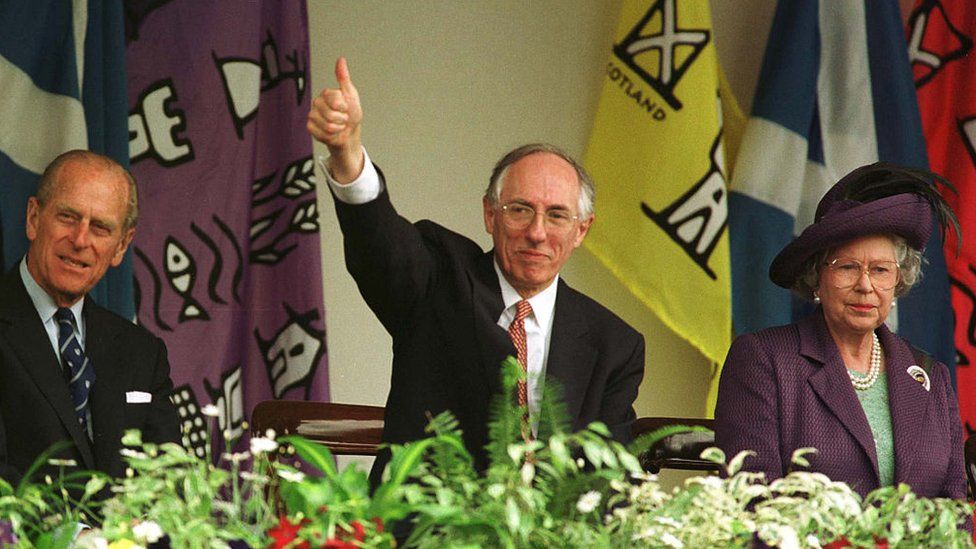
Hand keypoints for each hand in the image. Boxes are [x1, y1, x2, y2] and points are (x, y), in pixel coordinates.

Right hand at [307, 57, 363, 182]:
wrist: (349, 134)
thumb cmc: (351, 114)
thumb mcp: (351, 95)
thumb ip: (344, 78)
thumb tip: (341, 59)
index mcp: (327, 94)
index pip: (333, 99)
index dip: (343, 107)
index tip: (346, 108)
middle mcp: (317, 103)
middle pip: (329, 114)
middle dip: (341, 119)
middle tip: (343, 119)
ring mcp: (312, 115)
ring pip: (326, 124)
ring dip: (337, 128)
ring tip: (339, 126)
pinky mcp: (310, 127)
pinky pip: (320, 132)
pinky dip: (330, 135)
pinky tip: (332, 133)